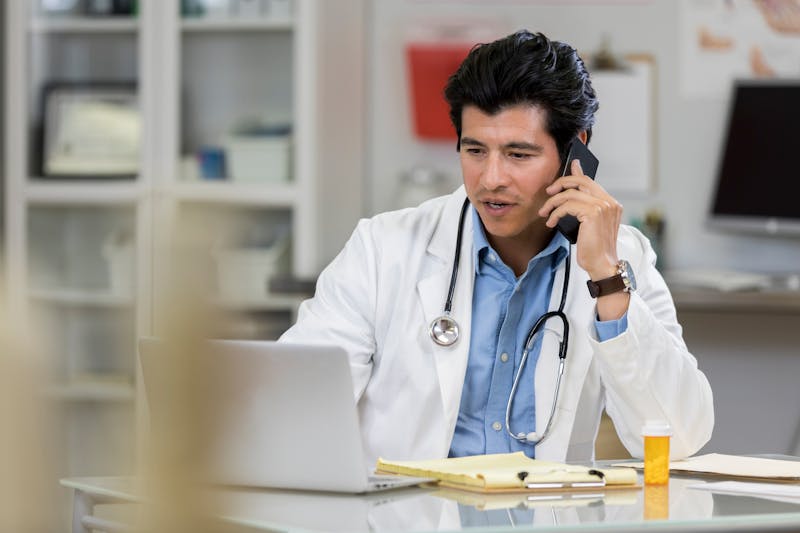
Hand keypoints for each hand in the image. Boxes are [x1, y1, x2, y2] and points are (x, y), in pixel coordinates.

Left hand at [538, 159, 621, 280]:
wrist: (602, 265)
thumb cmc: (594, 249)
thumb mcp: (588, 225)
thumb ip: (583, 208)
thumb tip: (570, 196)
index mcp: (611, 204)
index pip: (591, 182)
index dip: (578, 173)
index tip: (571, 165)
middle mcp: (609, 202)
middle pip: (581, 181)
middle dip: (561, 183)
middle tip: (548, 192)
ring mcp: (603, 206)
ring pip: (570, 194)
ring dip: (552, 203)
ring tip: (544, 213)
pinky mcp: (593, 213)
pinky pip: (567, 206)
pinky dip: (555, 213)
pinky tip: (551, 222)